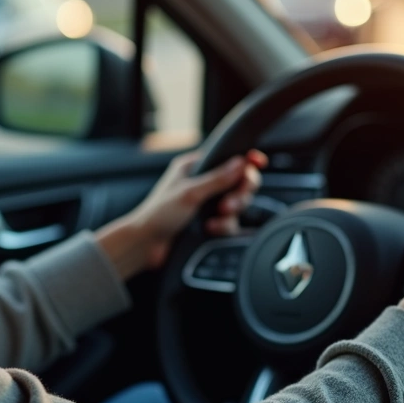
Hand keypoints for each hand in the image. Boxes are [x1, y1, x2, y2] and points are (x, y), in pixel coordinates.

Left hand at [97, 149, 266, 278]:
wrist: (145, 246)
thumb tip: (241, 162)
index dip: (245, 159)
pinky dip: (224, 226)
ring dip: (232, 211)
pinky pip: (230, 222)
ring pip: (237, 203)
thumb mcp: (190, 193)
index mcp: (194, 166)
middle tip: (229, 203)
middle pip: (238, 180)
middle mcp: (202, 182)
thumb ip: (218, 178)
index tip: (258, 162)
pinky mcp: (209, 222)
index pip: (227, 156)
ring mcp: (207, 203)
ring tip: (219, 216)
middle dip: (239, 192)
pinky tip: (210, 229)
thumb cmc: (158, 214)